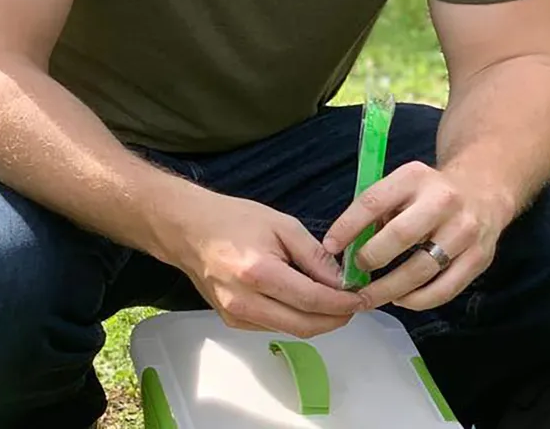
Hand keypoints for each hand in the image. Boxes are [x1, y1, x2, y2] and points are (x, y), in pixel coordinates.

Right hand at [163, 190, 363, 337]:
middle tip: (354, 305)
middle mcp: (245, 302)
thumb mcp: (280, 224)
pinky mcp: (231, 322)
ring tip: (333, 302)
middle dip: (335, 319)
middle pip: (304, 326)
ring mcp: (236, 316)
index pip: (312, 300)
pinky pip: (272, 327)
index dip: (342, 304)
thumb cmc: (234, 219)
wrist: (188, 229)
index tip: (362, 298)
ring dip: (316, 321)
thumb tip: (342, 281)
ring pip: (290, 330)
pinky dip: (293, 319)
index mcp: (258, 272)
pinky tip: (302, 302)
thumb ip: (313, 254)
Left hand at [322, 161, 507, 311]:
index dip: (348, 226)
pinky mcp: (480, 257)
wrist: (483, 190)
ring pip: (422, 268)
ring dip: (391, 288)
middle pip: (400, 236)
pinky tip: (400, 299)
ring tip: (370, 296)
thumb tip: (346, 245)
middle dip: (371, 258)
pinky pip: (445, 288)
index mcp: (414, 177)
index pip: (373, 201)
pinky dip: (418, 300)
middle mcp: (442, 201)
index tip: (330, 247)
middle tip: (354, 274)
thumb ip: (377, 210)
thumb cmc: (428, 192)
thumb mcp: (402, 185)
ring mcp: (465, 230)